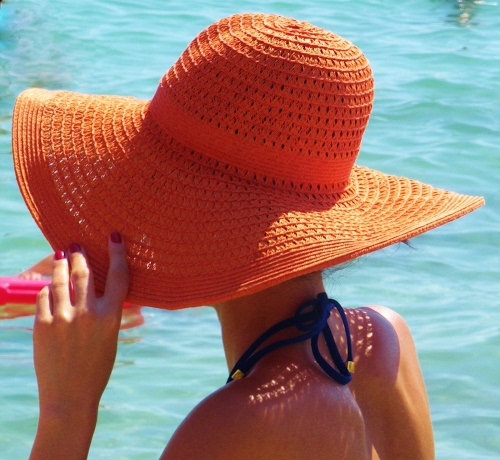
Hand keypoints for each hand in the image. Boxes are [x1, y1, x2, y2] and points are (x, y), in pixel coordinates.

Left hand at [30, 234, 128, 459]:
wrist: (69, 396)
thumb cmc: (96, 367)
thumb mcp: (110, 337)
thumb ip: (106, 311)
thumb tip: (101, 286)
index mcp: (110, 317)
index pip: (118, 276)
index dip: (117, 253)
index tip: (114, 237)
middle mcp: (88, 313)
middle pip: (84, 273)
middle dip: (80, 256)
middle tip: (76, 246)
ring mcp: (63, 318)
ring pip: (61, 280)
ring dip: (61, 265)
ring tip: (61, 256)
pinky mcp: (43, 325)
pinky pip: (44, 296)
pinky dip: (47, 289)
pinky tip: (49, 287)